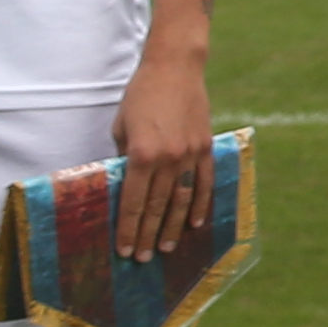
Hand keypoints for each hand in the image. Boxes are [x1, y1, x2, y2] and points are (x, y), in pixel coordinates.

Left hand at [111, 45, 213, 256]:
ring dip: (172, 227)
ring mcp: (190, 154)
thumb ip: (124, 159)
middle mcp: (168, 158)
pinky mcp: (205, 147)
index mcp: (141, 154)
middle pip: (157, 206)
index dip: (128, 228)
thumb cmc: (140, 95)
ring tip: (165, 248)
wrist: (174, 68)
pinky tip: (193, 223)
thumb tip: (124, 187)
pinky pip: (204, 182)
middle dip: (148, 235)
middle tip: (143, 258)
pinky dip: (199, 205)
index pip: (133, 201)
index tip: (125, 249)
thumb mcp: (121, 127)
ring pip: (181, 200)